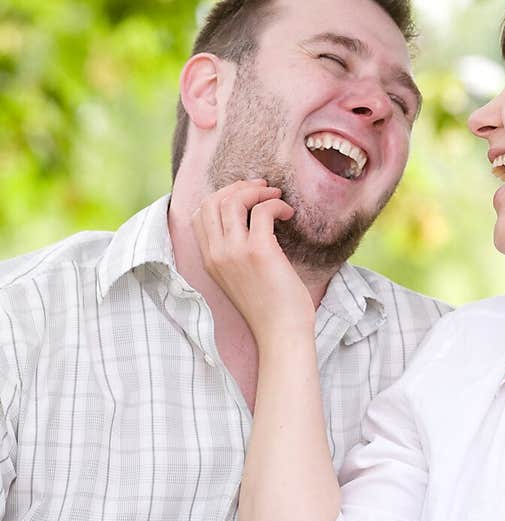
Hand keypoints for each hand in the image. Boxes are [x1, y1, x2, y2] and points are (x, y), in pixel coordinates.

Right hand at [192, 179, 312, 341]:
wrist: (281, 333)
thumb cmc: (269, 307)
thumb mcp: (238, 277)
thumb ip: (234, 253)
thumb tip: (250, 220)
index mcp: (209, 260)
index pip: (200, 213)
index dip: (222, 196)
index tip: (246, 196)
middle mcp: (216, 254)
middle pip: (213, 201)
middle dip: (239, 187)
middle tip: (264, 189)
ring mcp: (235, 252)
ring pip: (234, 201)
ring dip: (258, 192)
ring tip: (277, 198)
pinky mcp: (259, 252)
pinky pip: (263, 211)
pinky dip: (277, 204)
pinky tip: (289, 214)